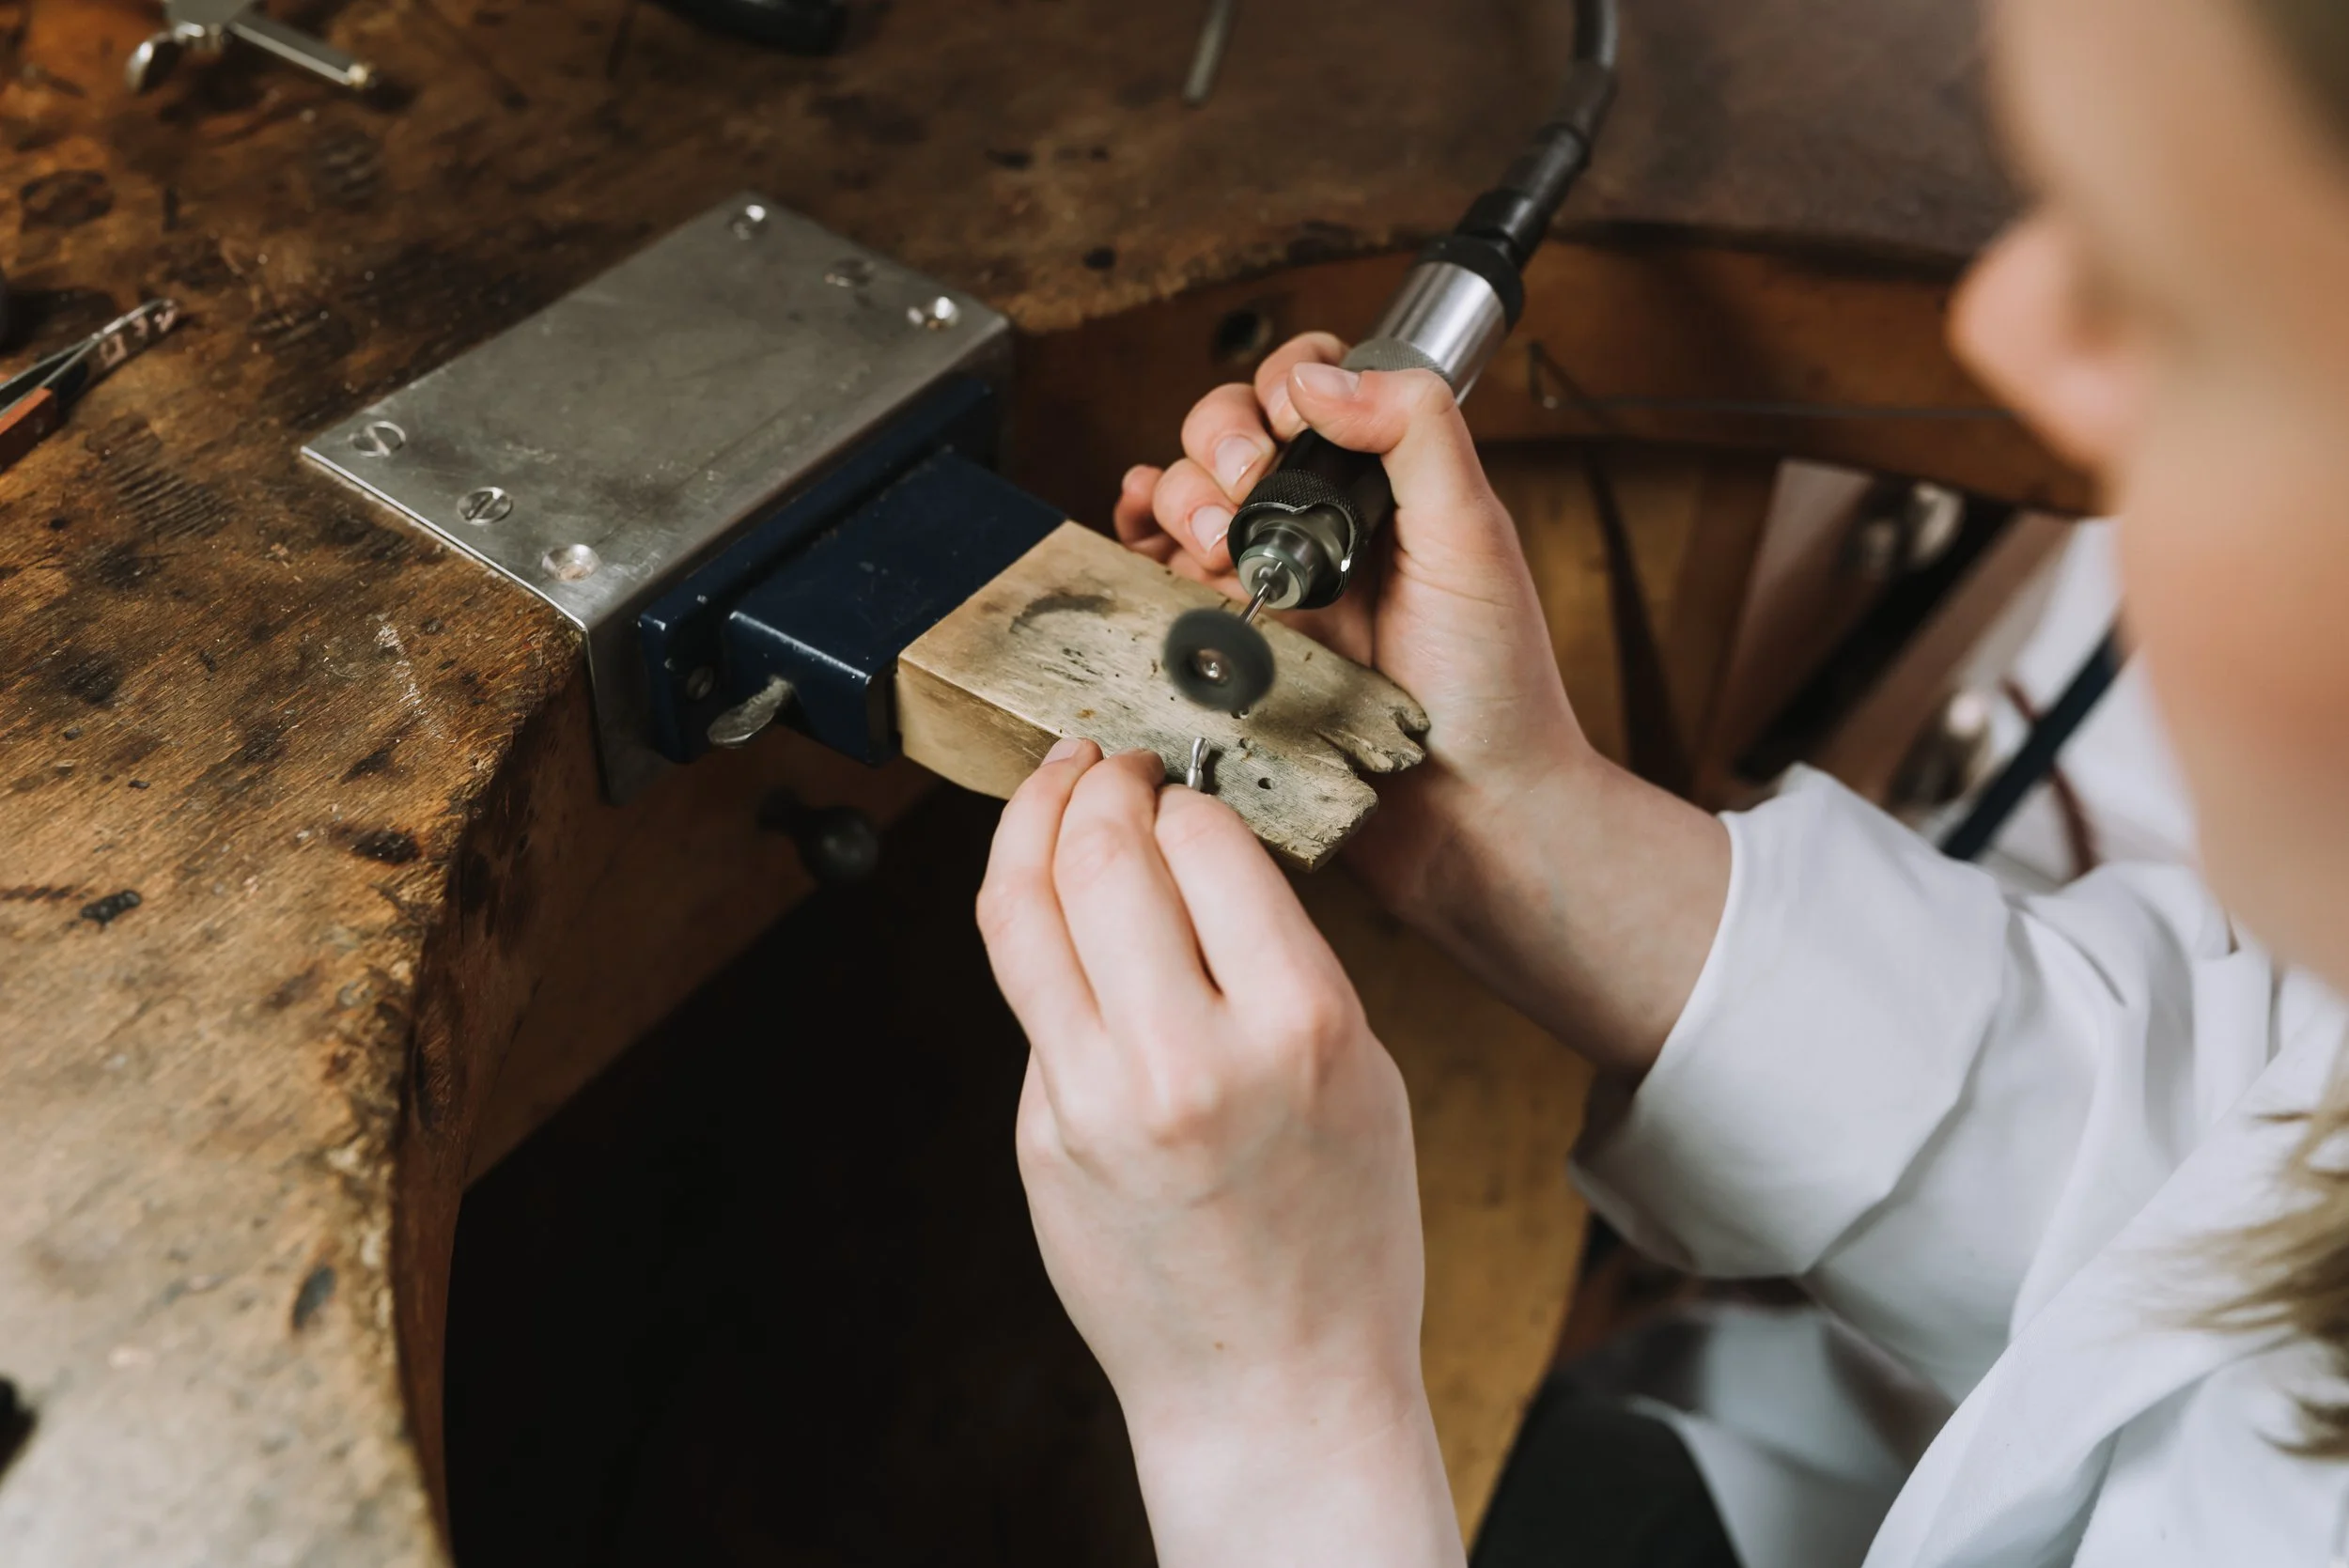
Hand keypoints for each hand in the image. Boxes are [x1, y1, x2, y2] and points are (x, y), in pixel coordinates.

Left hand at [978, 740, 1462, 1567]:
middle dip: (1098, 781)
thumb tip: (1196, 854)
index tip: (1185, 791)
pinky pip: (1029, 995)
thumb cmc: (1342, 1238)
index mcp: (1302, 1028)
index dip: (1190, 798)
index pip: (1211, 843)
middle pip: (1103, 854)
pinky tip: (1050, 896)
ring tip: (1054, 782)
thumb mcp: (1360, 1077)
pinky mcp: (1044, 1134)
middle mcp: (1190, 1057)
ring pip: (1025, 907)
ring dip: (1034, 821)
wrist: (1277, 1391)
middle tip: (1107, 761)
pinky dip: (1035, 924)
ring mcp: (1098, 1100)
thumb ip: (1279, 962)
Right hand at [1114, 337, 1589, 924]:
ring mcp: (1264, 582)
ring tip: (1216, 546)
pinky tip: (1147, 542)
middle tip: (1245, 486)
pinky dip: (1136, 538)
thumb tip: (1321, 376)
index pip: (1311, 386)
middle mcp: (1317, 524)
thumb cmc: (1492, 689)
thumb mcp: (1473, 536)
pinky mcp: (1225, 641)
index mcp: (1380, 484)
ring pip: (1182, 491)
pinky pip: (1154, 570)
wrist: (1465, 813)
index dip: (1284, 385)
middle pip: (1229, 429)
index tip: (1290, 424)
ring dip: (1179, 494)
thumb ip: (1415, 432)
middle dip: (1218, 439)